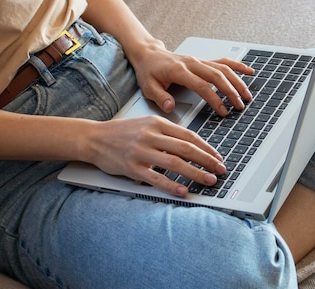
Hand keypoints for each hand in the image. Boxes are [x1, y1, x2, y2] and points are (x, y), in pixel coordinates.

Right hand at [89, 116, 227, 196]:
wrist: (94, 138)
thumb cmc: (121, 132)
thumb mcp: (146, 124)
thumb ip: (166, 132)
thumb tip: (191, 145)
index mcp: (157, 123)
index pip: (188, 136)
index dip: (206, 148)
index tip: (218, 157)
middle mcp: (151, 136)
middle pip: (186, 149)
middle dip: (208, 160)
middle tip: (221, 170)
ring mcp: (141, 152)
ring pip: (175, 163)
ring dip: (196, 173)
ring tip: (209, 180)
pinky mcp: (132, 167)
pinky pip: (156, 178)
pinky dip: (172, 185)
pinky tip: (184, 190)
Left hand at [129, 43, 254, 115]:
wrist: (149, 55)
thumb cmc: (149, 72)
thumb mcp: (148, 87)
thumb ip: (159, 97)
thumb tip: (170, 106)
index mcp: (180, 71)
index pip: (202, 86)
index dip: (214, 99)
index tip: (223, 111)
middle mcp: (192, 63)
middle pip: (217, 76)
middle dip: (231, 91)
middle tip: (240, 106)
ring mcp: (199, 61)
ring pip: (223, 69)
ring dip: (237, 81)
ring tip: (247, 95)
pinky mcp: (203, 61)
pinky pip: (223, 61)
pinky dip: (237, 66)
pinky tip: (249, 71)